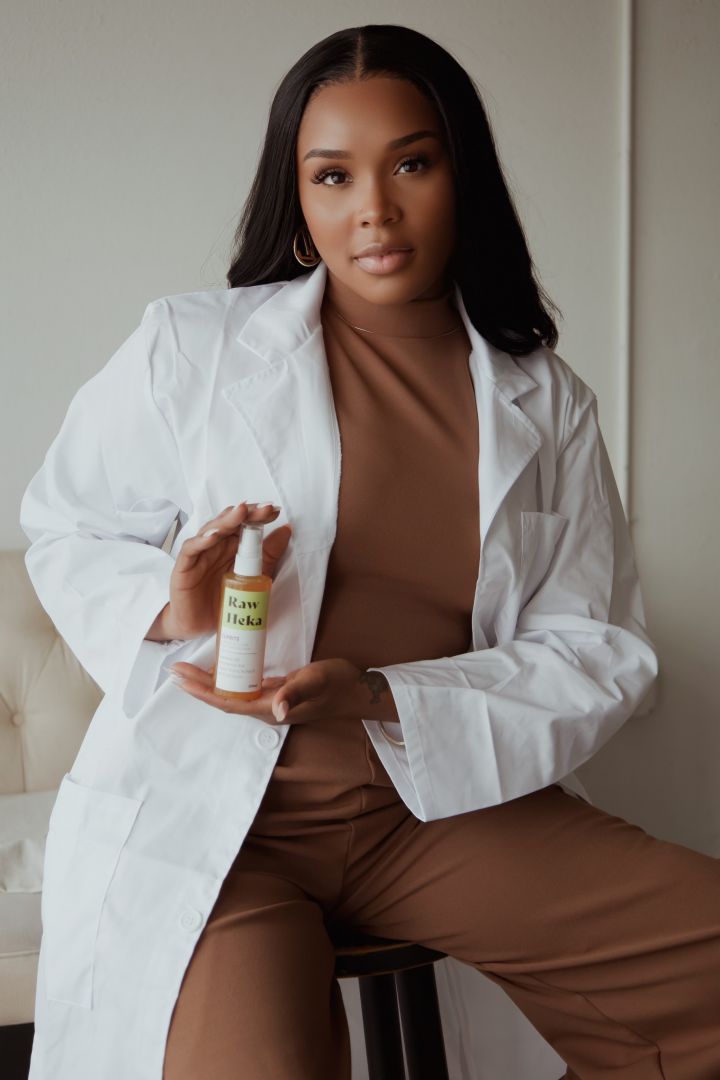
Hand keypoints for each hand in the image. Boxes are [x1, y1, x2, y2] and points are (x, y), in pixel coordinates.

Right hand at [154, 502, 291, 639]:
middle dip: (247, 513)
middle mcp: (215, 545)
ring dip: (226, 520)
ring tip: (241, 512)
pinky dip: (201, 541)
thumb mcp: (253, 577)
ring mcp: (199, 554)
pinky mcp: (184, 568)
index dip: (258, 515)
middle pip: (228, 522)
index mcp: (231, 545)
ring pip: (210, 530)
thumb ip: (268, 555)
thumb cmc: (223, 600)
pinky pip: (191, 550)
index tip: (275, 510)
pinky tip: (214, 536)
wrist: (199, 627)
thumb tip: (287, 530)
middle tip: (265, 508)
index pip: (244, 523)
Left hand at [169, 658, 365, 726]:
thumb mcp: (316, 682)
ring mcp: (270, 701)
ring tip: (187, 669)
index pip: (227, 703)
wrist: (355, 689)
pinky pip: (244, 687)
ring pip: (231, 694)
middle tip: (174, 669)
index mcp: (270, 709)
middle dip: (197, 686)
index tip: (181, 680)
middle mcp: (265, 708)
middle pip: (223, 699)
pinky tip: (219, 667)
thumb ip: (296, 694)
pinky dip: (227, 678)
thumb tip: (278, 710)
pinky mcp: (275, 692)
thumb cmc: (336, 684)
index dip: (202, 693)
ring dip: (208, 683)